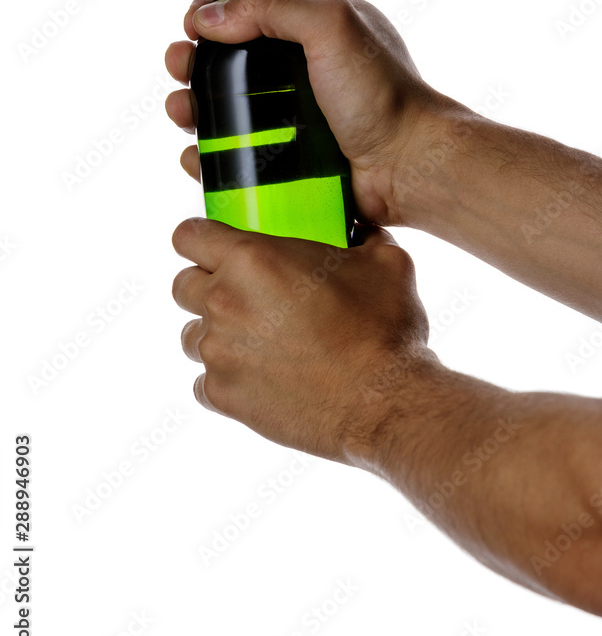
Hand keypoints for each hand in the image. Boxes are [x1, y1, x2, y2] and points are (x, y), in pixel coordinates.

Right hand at [164, 0, 439, 225]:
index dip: (213, 16)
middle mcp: (300, 71)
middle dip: (192, 63)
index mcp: (313, 30)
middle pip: (226, 61)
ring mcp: (292, 118)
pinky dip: (209, 155)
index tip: (191, 28)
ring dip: (191, 108)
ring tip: (182, 114)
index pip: (249, 12)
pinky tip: (196, 156)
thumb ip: (271, 8)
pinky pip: (236, 155)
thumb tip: (209, 17)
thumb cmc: (384, 95)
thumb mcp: (331, 26)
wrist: (409, 166)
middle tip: (179, 69)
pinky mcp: (287, 160)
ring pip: (224, 110)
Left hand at [171, 217, 439, 461]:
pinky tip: (264, 377)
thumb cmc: (382, 329)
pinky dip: (227, 378)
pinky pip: (204, 382)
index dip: (201, 238)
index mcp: (252, 259)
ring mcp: (218, 353)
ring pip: (191, 334)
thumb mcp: (384, 262)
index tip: (217, 246)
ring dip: (217, 333)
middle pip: (182, 284)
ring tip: (259, 341)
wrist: (383, 402)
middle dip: (207, 285)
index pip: (188, 235)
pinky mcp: (223, 396)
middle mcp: (223, 302)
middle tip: (247, 295)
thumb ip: (363, 238)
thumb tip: (363, 233)